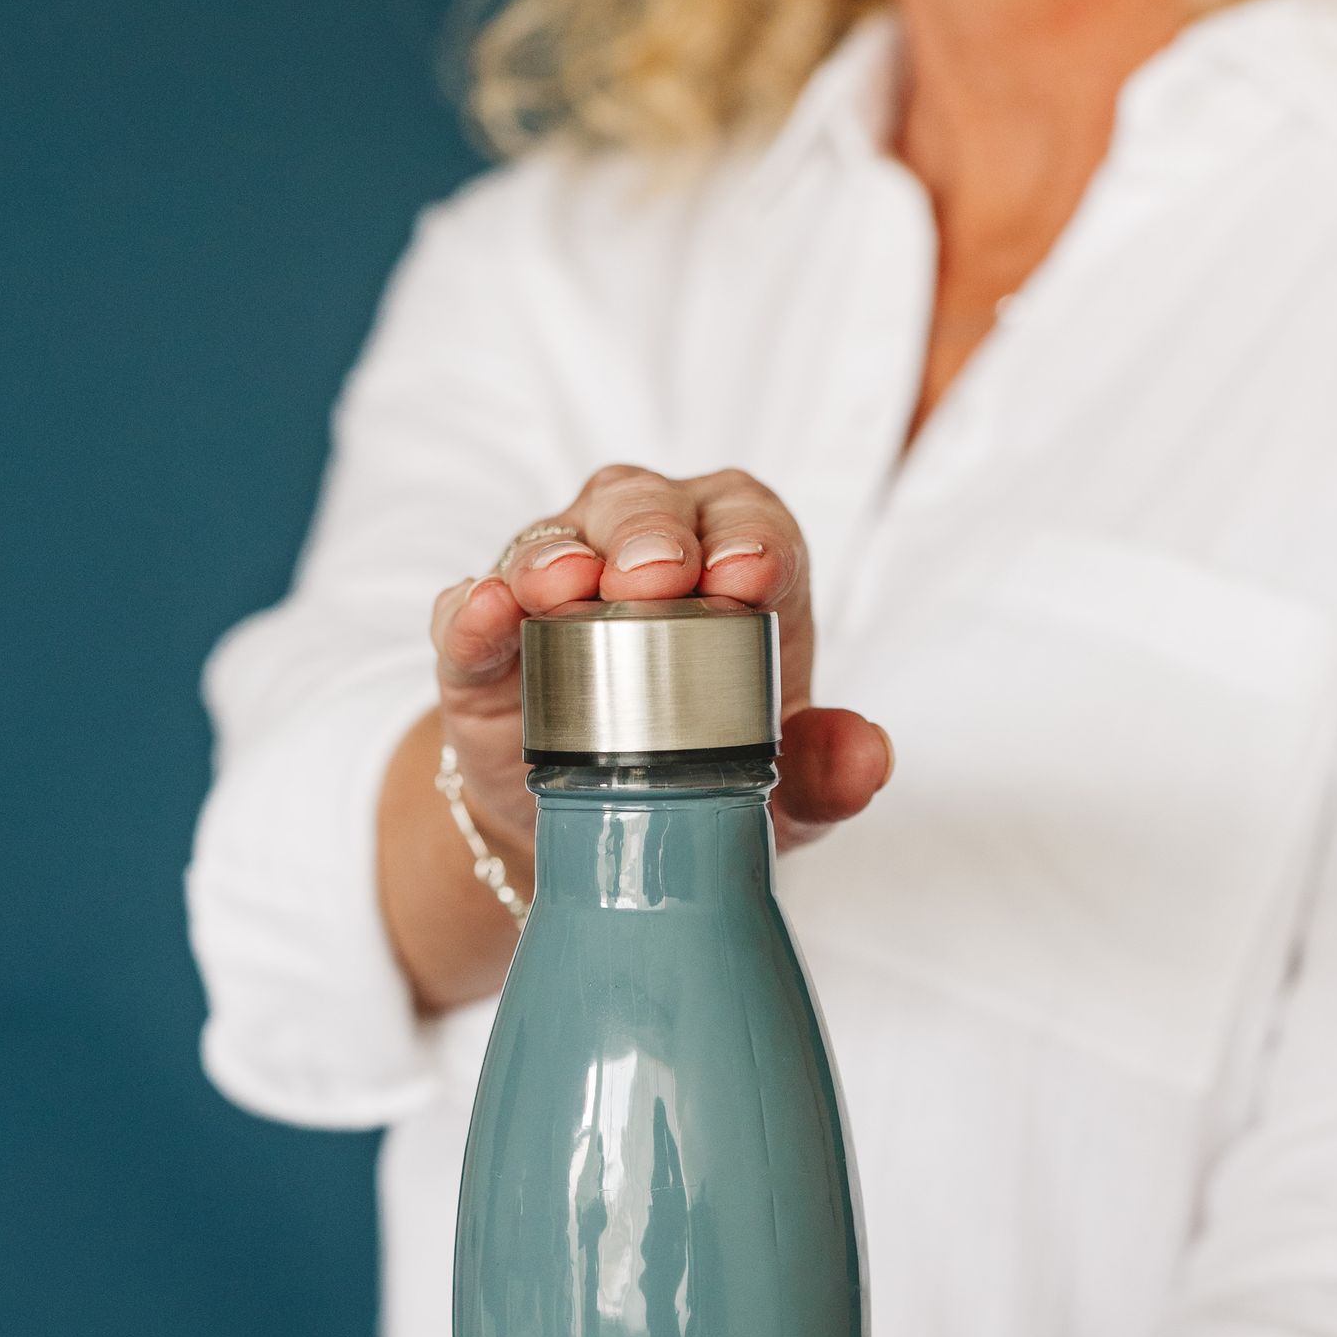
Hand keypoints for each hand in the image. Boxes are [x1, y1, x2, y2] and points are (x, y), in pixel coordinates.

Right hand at [383, 466, 894, 1009]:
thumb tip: (869, 759)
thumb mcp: (778, 792)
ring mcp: (555, 591)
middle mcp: (641, 554)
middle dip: (650, 532)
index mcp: (731, 568)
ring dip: (557, 553)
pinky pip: (467, 613)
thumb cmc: (708, 777)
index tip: (747, 575)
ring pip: (554, 537)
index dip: (749, 536)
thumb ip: (826, 774)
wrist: (600, 829)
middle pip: (645, 507)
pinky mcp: (485, 646)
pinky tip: (480, 612)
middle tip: (655, 576)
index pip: (747, 521)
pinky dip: (469, 609)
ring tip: (563, 587)